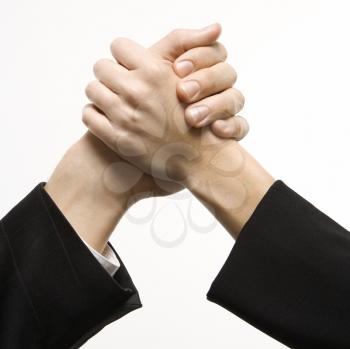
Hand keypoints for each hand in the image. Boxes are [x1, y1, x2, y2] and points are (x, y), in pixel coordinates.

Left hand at [83, 24, 244, 185]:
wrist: (199, 159)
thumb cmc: (197, 119)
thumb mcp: (197, 79)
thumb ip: (188, 52)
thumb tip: (215, 25)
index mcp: (155, 72)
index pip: (119, 45)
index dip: (124, 56)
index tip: (130, 66)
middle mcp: (138, 91)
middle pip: (100, 66)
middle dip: (110, 74)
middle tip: (121, 85)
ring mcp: (125, 116)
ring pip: (91, 89)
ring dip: (101, 94)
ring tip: (114, 102)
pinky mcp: (116, 138)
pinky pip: (88, 115)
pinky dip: (95, 115)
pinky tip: (109, 118)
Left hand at [152, 24, 248, 138]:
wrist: (139, 129)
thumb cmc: (147, 93)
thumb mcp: (155, 64)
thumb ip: (179, 42)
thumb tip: (216, 28)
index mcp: (202, 65)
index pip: (215, 52)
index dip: (199, 57)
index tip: (178, 68)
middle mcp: (216, 85)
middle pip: (227, 73)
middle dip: (205, 81)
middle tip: (183, 92)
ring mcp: (224, 108)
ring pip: (236, 99)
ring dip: (215, 106)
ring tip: (191, 117)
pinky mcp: (228, 129)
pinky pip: (240, 126)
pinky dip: (231, 127)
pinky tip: (216, 129)